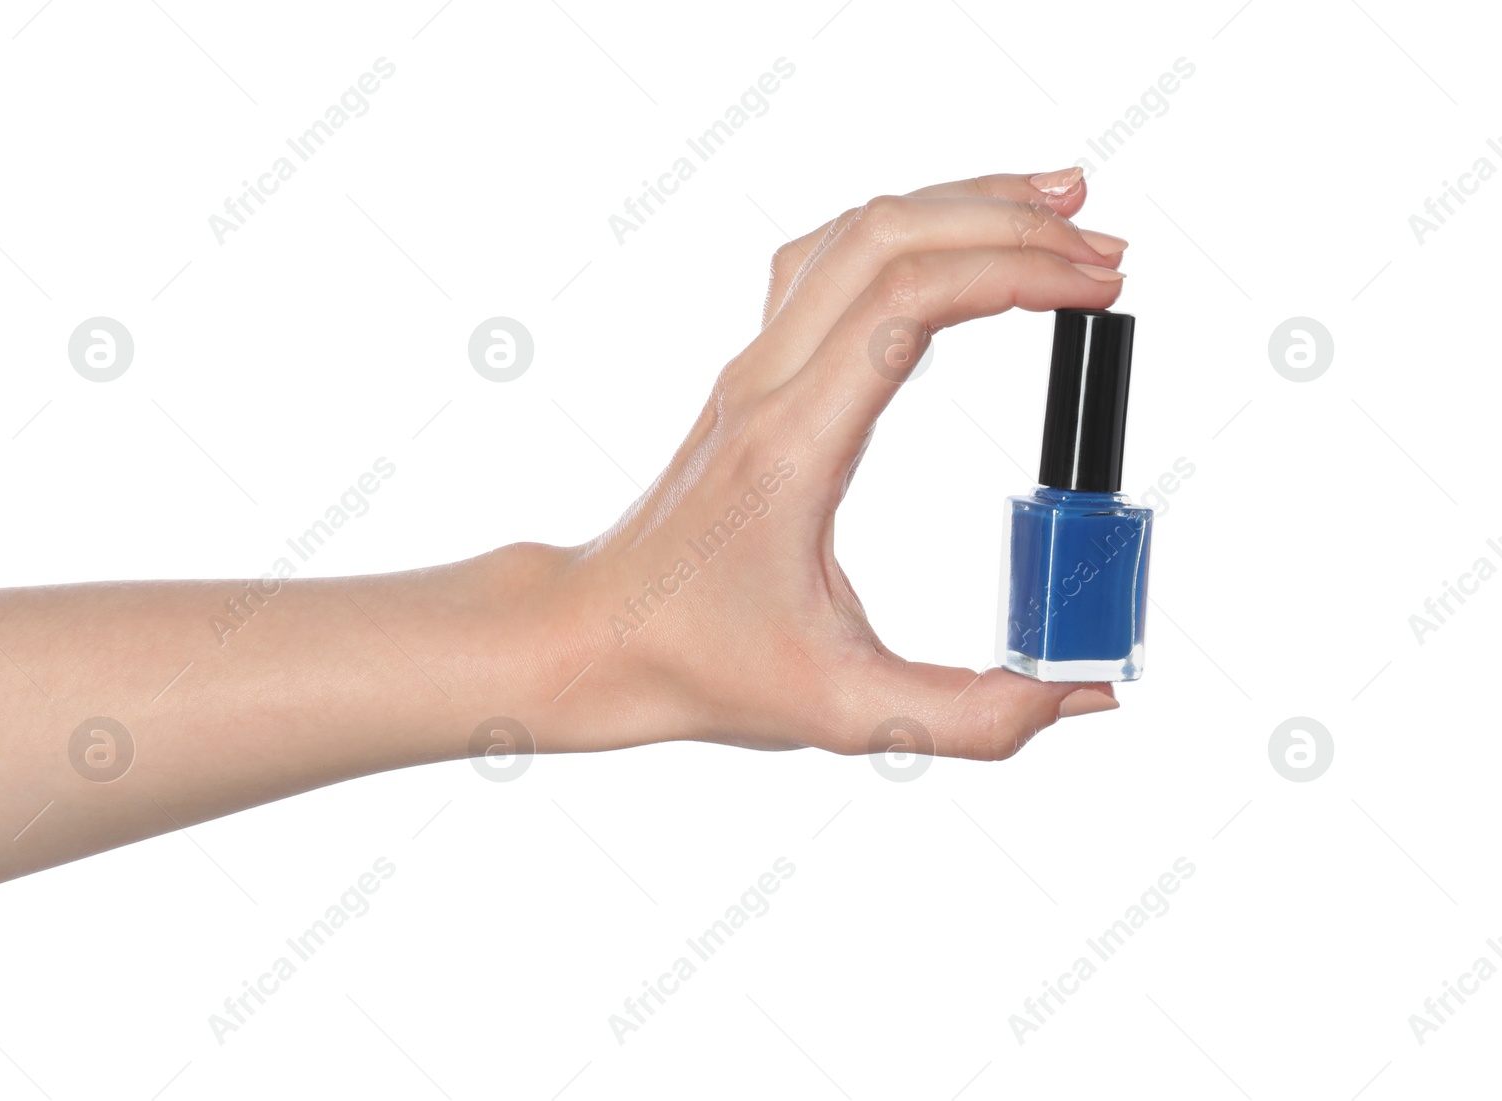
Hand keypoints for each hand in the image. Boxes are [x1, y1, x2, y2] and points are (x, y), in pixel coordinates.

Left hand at [529, 168, 1129, 760]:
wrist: (598, 635)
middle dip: (1008, 222)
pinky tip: (957, 240)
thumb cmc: (701, 666)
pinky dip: (903, 231)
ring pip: (853, 233)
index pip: (904, 305)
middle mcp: (765, 386)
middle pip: (885, 239)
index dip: (1013, 272)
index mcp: (791, 448)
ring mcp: (752, 369)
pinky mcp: (753, 375)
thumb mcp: (842, 712)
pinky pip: (825, 262)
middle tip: (1108, 250)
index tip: (1099, 288)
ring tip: (1058, 205)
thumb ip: (970, 715)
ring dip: (958, 206)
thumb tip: (1082, 694)